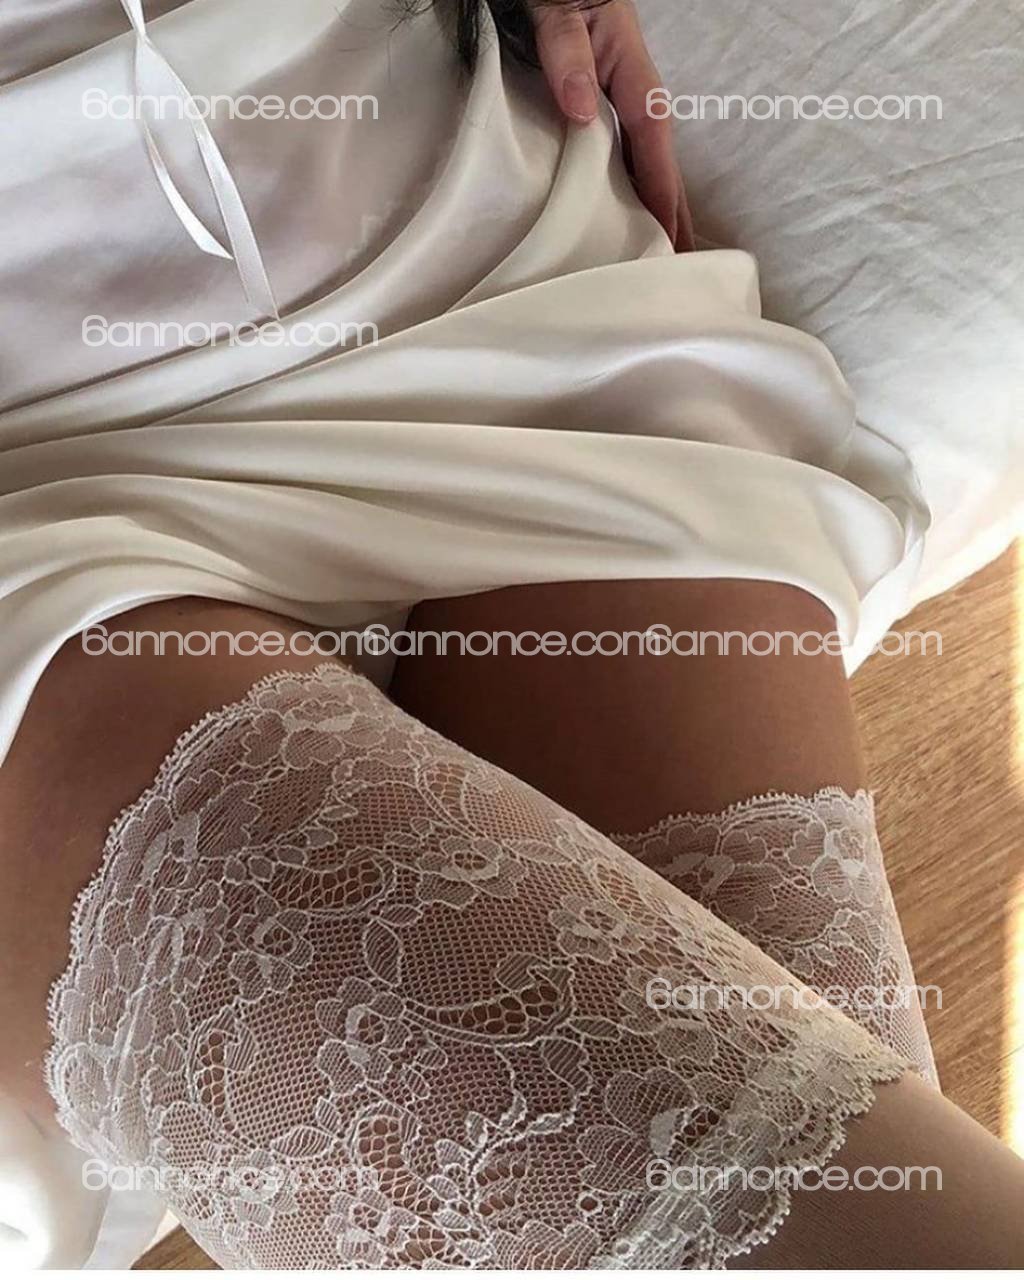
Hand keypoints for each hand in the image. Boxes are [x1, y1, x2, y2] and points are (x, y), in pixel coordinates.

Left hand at [530, 0, 693, 249]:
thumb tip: (581, 111)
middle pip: (660, 159)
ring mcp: (620, 97)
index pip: (652, 141)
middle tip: (681, 262)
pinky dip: (631, 188)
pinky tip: (627, 215)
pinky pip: (623, 154)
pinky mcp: (601, 101)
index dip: (661, 190)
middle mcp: (633, 89)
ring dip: (656, 205)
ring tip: (661, 250)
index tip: (667, 235)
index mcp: (629, 70)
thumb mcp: (558, 11)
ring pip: (645, 161)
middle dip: (673, 210)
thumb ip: (566, 54)